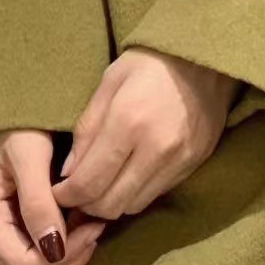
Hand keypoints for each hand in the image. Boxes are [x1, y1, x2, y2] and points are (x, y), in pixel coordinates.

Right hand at [0, 129, 107, 264]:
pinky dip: (66, 249)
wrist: (15, 106)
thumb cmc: (19, 122)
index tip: (92, 226)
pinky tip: (83, 222)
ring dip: (68, 259)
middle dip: (66, 263)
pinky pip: (40, 256)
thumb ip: (38, 202)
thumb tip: (54, 250)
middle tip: (95, 229)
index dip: (62, 257)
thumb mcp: (29, 154)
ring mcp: (3, 231)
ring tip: (91, 226)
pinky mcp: (18, 226)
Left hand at [50, 47, 238, 221]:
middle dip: (86, 205)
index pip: (88, 183)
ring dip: (111, 202)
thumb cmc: (150, 63)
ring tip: (102, 184)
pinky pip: (155, 194)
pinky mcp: (194, 164)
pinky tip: (128, 174)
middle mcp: (156, 148)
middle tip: (77, 190)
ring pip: (132, 205)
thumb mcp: (109, 83)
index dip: (66, 196)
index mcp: (128, 122)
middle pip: (109, 204)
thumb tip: (68, 172)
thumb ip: (86, 130)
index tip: (58, 191)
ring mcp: (179, 160)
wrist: (207, 58)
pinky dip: (135, 193)